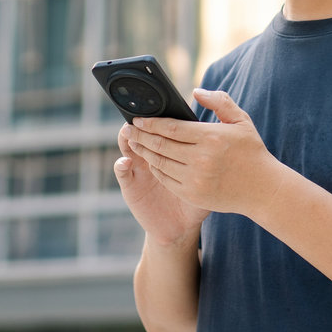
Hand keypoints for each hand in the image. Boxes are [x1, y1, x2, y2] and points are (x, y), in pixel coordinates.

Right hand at [115, 121, 207, 248]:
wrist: (182, 224)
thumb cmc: (200, 194)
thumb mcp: (206, 172)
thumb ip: (208, 149)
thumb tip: (209, 120)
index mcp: (171, 147)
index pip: (162, 126)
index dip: (160, 118)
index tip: (159, 106)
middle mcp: (151, 154)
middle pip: (142, 132)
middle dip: (140, 124)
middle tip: (139, 115)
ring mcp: (138, 168)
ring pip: (128, 147)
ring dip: (127, 139)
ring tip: (128, 132)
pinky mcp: (130, 185)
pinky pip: (122, 172)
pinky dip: (122, 165)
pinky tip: (126, 162)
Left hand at [124, 89, 289, 218]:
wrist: (263, 190)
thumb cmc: (251, 151)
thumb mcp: (241, 121)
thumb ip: (219, 102)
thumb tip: (196, 91)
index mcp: (211, 137)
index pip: (172, 128)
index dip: (151, 122)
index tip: (138, 118)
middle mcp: (201, 159)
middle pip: (161, 145)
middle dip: (142, 136)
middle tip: (130, 129)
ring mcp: (196, 179)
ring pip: (161, 163)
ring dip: (145, 152)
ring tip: (136, 143)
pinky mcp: (194, 196)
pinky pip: (167, 180)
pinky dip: (156, 170)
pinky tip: (152, 161)